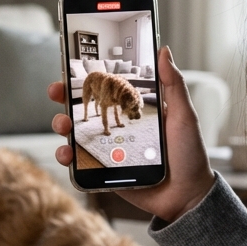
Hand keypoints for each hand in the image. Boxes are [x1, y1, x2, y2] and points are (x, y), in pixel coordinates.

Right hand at [48, 46, 215, 223]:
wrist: (187, 195)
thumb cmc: (189, 153)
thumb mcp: (183, 115)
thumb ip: (173, 84)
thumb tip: (164, 50)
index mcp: (135, 110)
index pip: (106, 89)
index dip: (87, 79)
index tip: (71, 68)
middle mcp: (118, 128)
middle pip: (84, 109)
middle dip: (64, 99)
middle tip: (57, 92)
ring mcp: (110, 150)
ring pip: (76, 135)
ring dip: (62, 126)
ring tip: (63, 127)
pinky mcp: (105, 172)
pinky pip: (80, 163)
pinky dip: (68, 158)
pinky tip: (67, 154)